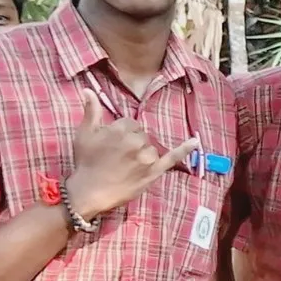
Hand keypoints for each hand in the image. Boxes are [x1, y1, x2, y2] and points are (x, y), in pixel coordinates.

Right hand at [64, 95, 196, 217]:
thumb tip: (88, 89)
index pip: (130, 124)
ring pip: (152, 148)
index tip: (112, 146)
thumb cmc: (85, 162)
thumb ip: (90, 110)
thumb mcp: (84, 133)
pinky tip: (196, 141)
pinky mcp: (154, 172)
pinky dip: (185, 149)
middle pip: (142, 136)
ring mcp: (147, 157)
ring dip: (143, 154)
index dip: (121, 134)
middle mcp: (137, 141)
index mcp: (121, 129)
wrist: (88, 192)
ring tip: (126, 167)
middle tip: (117, 158)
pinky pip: (172, 158)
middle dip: (132, 144)